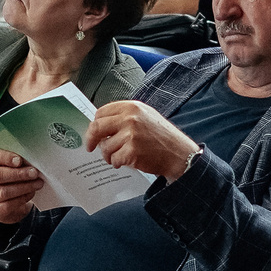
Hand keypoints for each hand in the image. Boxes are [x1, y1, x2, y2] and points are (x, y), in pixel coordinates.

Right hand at [0, 146, 48, 224]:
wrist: (9, 206)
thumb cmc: (11, 182)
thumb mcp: (11, 168)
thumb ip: (17, 162)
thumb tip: (31, 161)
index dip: (4, 157)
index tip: (20, 160)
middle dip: (18, 174)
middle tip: (34, 173)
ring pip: (3, 191)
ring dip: (24, 187)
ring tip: (37, 183)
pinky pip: (7, 205)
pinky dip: (22, 198)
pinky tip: (31, 193)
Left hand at [85, 99, 199, 181]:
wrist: (179, 153)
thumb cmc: (162, 137)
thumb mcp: (146, 116)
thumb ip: (125, 117)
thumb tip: (101, 125)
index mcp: (132, 107)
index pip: (101, 112)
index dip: (94, 124)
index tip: (93, 132)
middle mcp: (130, 118)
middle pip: (97, 127)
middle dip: (91, 139)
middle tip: (90, 147)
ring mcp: (131, 135)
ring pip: (105, 147)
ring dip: (108, 155)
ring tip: (118, 157)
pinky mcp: (132, 151)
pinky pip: (114, 159)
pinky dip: (117, 163)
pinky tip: (126, 162)